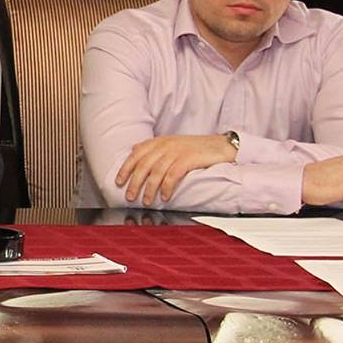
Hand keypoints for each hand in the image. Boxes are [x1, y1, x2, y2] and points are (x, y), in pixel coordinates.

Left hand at [114, 133, 236, 205]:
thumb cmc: (198, 148)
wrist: (223, 145)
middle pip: (143, 165)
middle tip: (129, 197)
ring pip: (156, 172)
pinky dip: (166, 187)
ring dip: (149, 189)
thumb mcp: (173, 143)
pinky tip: (164, 197)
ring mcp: (177, 151)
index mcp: (160, 141)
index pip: (136, 154)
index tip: (118, 182)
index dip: (125, 168)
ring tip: (146, 201)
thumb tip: (135, 149)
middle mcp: (166, 145)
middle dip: (134, 182)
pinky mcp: (189, 158)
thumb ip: (155, 147)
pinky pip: (172, 175)